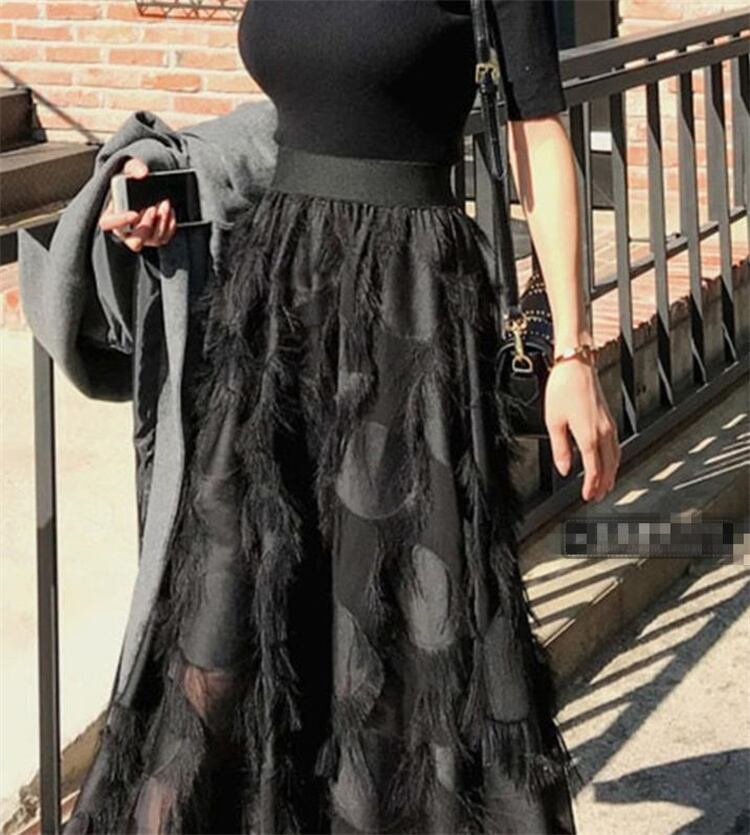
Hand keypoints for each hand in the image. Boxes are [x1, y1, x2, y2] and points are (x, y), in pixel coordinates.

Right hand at [98, 157, 176, 251]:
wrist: (143, 191)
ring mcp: (142, 238)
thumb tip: (143, 173)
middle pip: (134, 243)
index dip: (120, 221)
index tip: (134, 213)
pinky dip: (170, 225)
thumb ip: (133, 167)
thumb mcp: (129, 169)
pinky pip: (165, 238)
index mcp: (110, 217)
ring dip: (161, 222)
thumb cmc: (131, 182)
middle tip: (152, 208)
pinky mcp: (156, 239)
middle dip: (146, 226)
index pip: (108, 224)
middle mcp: (125, 233)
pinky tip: (170, 210)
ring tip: (164, 203)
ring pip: (153, 240)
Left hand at [544, 355, 620, 500]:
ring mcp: (609, 425)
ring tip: (605, 484)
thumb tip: (564, 469)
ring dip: (611, 473)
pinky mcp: (609, 418)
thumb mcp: (554, 422)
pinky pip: (616, 445)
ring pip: (615, 456)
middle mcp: (603, 432)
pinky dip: (614, 459)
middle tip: (598, 496)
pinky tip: (609, 460)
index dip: (591, 486)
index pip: (594, 469)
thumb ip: (560, 448)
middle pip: (608, 466)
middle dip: (603, 484)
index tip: (587, 496)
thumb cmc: (563, 388)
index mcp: (589, 436)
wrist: (577, 364)